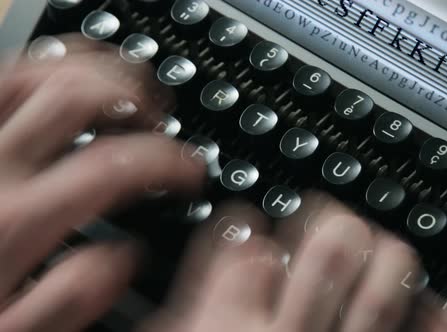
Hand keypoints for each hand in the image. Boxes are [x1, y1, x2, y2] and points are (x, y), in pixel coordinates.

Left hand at [0, 34, 205, 330]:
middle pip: (79, 98)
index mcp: (14, 221)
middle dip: (138, 100)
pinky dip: (54, 65)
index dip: (170, 160)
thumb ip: (72, 298)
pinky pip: (9, 75)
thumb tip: (126, 256)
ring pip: (42, 72)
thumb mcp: (14, 329)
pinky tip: (76, 78)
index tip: (192, 171)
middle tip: (162, 120)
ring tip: (129, 89)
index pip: (113, 166)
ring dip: (98, 71)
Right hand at [139, 193, 446, 331]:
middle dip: (339, 226)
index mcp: (225, 327)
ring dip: (390, 260)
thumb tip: (227, 248)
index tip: (270, 227)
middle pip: (331, 251)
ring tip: (387, 252)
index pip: (253, 242)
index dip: (266, 221)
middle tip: (338, 225)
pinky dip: (437, 323)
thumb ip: (189, 305)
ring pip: (382, 290)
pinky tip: (441, 309)